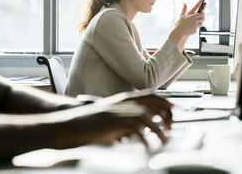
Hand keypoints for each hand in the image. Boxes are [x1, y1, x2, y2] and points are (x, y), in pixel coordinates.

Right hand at [50, 102, 167, 148]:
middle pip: (151, 102)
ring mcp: (116, 110)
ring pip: (145, 115)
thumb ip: (125, 124)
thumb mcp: (110, 122)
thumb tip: (142, 132)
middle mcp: (121, 102)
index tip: (175, 110)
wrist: (65, 125)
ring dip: (158, 128)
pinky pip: (134, 127)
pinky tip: (147, 146)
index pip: (149, 95)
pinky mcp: (111, 121)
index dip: (164, 101)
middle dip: (166, 112)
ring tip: (164, 139)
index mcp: (121, 100)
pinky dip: (144, 137)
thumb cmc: (86, 125)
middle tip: (173, 124)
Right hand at [168, 0, 205, 48]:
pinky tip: (193, 27)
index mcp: (192, 17)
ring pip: (201, 23)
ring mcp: (196, 26)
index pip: (201, 13)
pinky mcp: (195, 31)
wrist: (178, 33)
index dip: (203, 12)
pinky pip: (198, 28)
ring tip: (197, 21)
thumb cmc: (179, 24)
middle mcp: (195, 21)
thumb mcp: (181, 16)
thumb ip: (184, 9)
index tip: (203, 11)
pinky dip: (196, 27)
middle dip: (202, 17)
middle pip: (203, 18)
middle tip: (201, 16)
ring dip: (200, 22)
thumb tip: (185, 4)